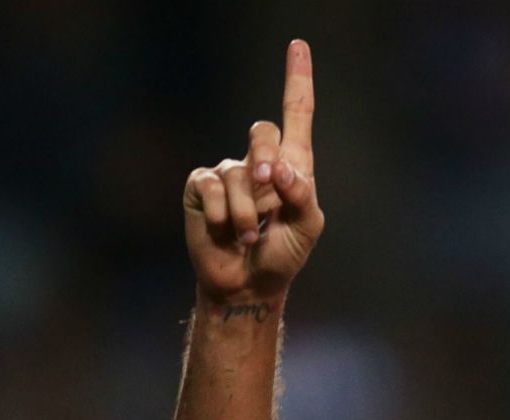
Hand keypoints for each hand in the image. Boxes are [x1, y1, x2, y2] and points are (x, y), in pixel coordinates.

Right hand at [183, 40, 323, 303]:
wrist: (249, 283)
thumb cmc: (283, 254)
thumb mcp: (307, 227)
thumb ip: (301, 194)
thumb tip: (278, 166)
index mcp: (293, 166)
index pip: (297, 114)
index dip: (297, 79)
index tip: (298, 45)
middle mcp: (259, 161)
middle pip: (262, 130)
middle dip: (267, 162)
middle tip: (271, 194)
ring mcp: (228, 172)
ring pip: (240, 172)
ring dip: (249, 212)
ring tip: (251, 235)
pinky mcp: (202, 187)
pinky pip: (214, 187)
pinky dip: (226, 215)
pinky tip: (227, 232)